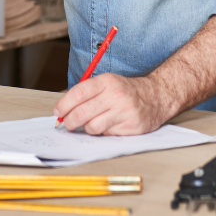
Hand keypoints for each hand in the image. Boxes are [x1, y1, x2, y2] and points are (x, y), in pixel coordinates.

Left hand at [52, 73, 176, 135]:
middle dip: (69, 122)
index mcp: (107, 81)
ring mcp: (123, 112)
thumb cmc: (127, 91)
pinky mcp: (130, 127)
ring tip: (92, 123)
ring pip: (92, 127)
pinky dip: (103, 132)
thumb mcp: (108, 83)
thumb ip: (87, 93)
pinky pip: (106, 134)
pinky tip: (109, 125)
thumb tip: (64, 109)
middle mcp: (115, 95)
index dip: (63, 105)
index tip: (58, 112)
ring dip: (88, 128)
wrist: (157, 96)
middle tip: (67, 124)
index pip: (78, 94)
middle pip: (81, 113)